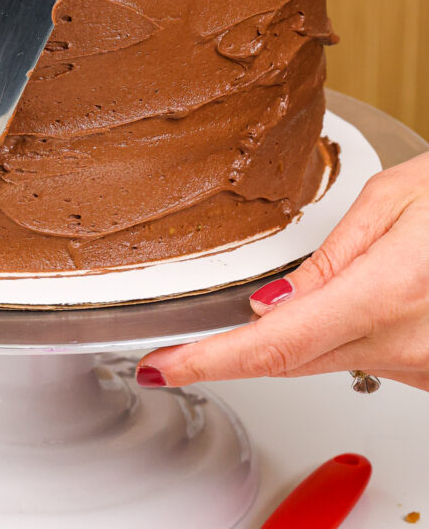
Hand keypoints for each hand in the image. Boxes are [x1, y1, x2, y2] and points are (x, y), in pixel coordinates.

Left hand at [136, 152, 428, 391]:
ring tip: (331, 281)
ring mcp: (423, 366)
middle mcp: (406, 343)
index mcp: (387, 292)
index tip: (165, 369)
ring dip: (299, 332)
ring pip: (329, 357)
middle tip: (183, 354)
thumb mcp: (397, 199)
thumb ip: (328, 256)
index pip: (277, 342)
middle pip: (293, 359)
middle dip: (235, 355)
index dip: (212, 361)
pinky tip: (356, 300)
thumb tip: (273, 305)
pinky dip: (341, 333)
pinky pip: (365, 356)